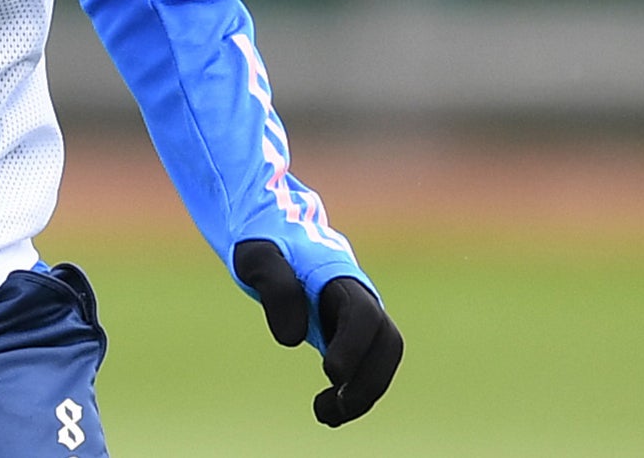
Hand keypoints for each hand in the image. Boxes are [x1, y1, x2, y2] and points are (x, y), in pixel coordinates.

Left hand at [232, 239, 403, 426]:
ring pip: (381, 360)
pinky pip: (364, 367)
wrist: (272, 229)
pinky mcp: (347, 333)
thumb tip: (292, 339)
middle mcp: (358, 297)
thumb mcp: (256, 256)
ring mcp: (356, 316)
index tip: (330, 373)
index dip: (354, 345)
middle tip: (335, 407)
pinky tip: (327, 410)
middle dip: (370, 380)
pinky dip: (352, 392)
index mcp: (339, 274)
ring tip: (325, 415)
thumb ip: (274, 286)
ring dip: (363, 393)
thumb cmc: (263, 241)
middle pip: (387, 343)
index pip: (363, 313)